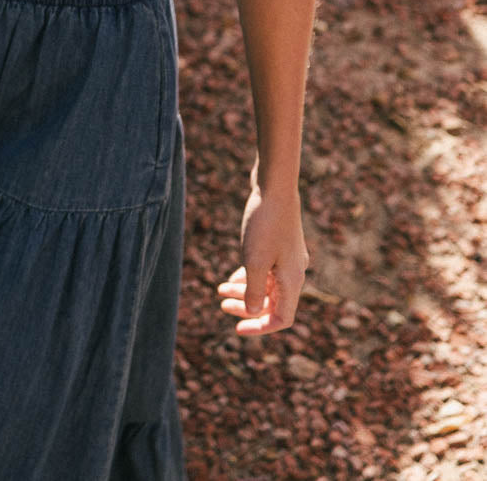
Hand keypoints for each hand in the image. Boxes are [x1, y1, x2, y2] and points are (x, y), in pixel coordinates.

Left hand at [217, 182, 308, 335]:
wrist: (274, 183)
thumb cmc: (264, 222)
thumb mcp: (255, 260)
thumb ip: (253, 290)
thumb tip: (253, 311)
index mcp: (292, 280)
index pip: (282, 318)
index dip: (260, 327)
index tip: (237, 329)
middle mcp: (294, 271)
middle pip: (272, 302)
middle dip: (247, 308)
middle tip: (222, 305)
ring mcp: (288, 256)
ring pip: (267, 284)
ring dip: (244, 290)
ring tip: (219, 290)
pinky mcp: (280, 243)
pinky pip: (266, 269)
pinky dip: (250, 275)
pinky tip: (232, 277)